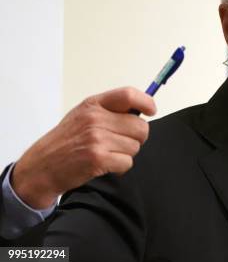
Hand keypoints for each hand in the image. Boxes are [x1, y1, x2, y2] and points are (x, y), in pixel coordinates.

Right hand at [11, 87, 156, 208]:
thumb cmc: (66, 140)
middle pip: (140, 126)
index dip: (146, 102)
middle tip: (122, 141)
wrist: (42, 166)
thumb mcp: (84, 115)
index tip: (151, 110)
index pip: (129, 95)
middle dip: (137, 137)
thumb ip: (110, 109)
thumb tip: (142, 108)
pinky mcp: (98, 158)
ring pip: (135, 146)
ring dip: (126, 153)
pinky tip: (106, 164)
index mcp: (94, 104)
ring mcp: (96, 139)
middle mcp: (95, 119)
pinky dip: (121, 166)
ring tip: (108, 152)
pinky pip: (127, 162)